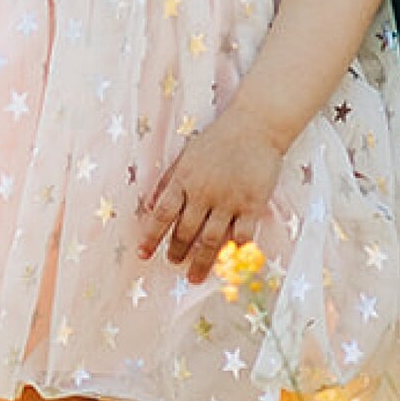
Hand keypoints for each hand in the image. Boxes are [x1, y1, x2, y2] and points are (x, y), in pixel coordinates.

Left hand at [138, 104, 288, 282]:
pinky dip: (233, 252)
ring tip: (194, 276)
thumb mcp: (187, 155)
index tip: (143, 254)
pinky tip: (228, 262)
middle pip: (185, 231)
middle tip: (174, 262)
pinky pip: (241, 236)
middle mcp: (204, 193)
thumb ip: (170, 180)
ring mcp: (228, 200)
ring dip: (201, 261)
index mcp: (184, 179)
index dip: (151, 236)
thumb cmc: (219, 138)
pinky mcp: (252, 204)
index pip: (162, 214)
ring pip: (210, 240)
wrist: (256, 125)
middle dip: (177, 252)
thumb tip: (152, 207)